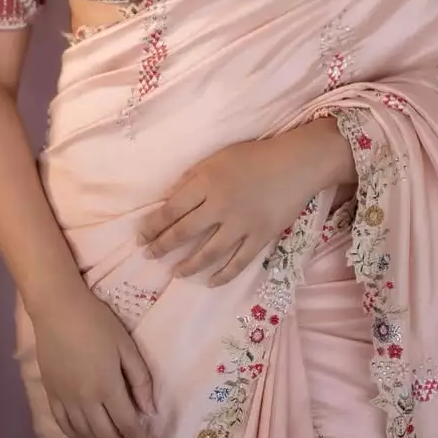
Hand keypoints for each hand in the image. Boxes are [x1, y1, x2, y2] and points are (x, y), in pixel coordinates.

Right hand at [32, 283, 158, 437]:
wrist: (56, 308)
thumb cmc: (96, 321)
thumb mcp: (126, 345)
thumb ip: (140, 379)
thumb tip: (150, 411)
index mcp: (107, 387)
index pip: (128, 425)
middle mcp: (85, 400)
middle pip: (107, 437)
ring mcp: (65, 400)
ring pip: (86, 436)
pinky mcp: (51, 395)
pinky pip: (65, 427)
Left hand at [137, 120, 352, 286]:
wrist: (296, 164)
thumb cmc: (254, 156)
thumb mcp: (217, 158)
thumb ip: (193, 178)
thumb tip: (171, 199)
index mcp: (207, 182)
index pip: (172, 209)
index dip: (153, 225)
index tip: (141, 236)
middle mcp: (221, 206)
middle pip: (184, 232)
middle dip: (162, 246)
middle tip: (149, 255)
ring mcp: (242, 225)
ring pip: (209, 252)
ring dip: (189, 265)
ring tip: (176, 272)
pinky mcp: (261, 237)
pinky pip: (239, 262)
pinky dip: (223, 275)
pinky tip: (210, 281)